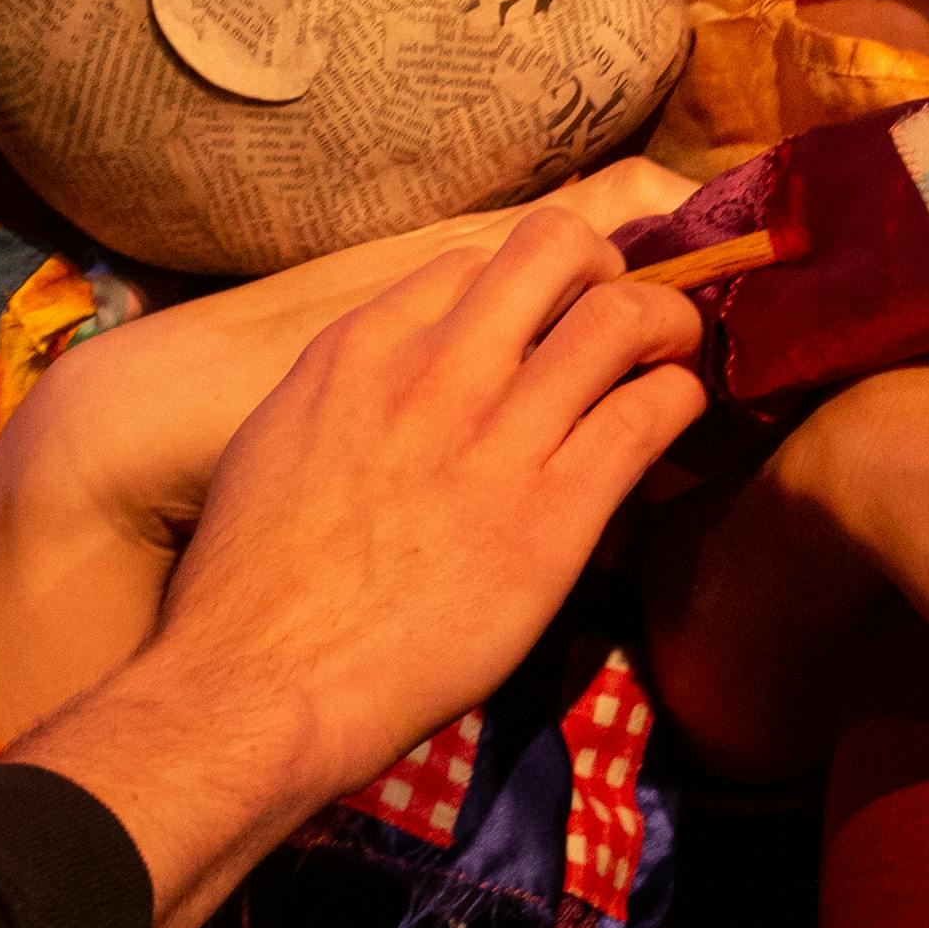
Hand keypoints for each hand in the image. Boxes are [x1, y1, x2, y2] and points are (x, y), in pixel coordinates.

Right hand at [0, 164, 691, 739]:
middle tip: (621, 318)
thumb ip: (343, 399)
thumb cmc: (249, 589)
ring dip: (667, 326)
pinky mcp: (553, 510)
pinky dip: (678, 403)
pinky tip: (673, 427)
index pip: (470, 262)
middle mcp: (434, 368)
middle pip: (557, 245)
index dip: (520, 290)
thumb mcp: (274, 446)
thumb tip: (385, 394)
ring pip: (622, 314)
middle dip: (606, 269)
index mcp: (359, 349)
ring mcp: (496, 433)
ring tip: (671, 360)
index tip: (540, 327)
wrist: (258, 682)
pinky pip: (649, 412)